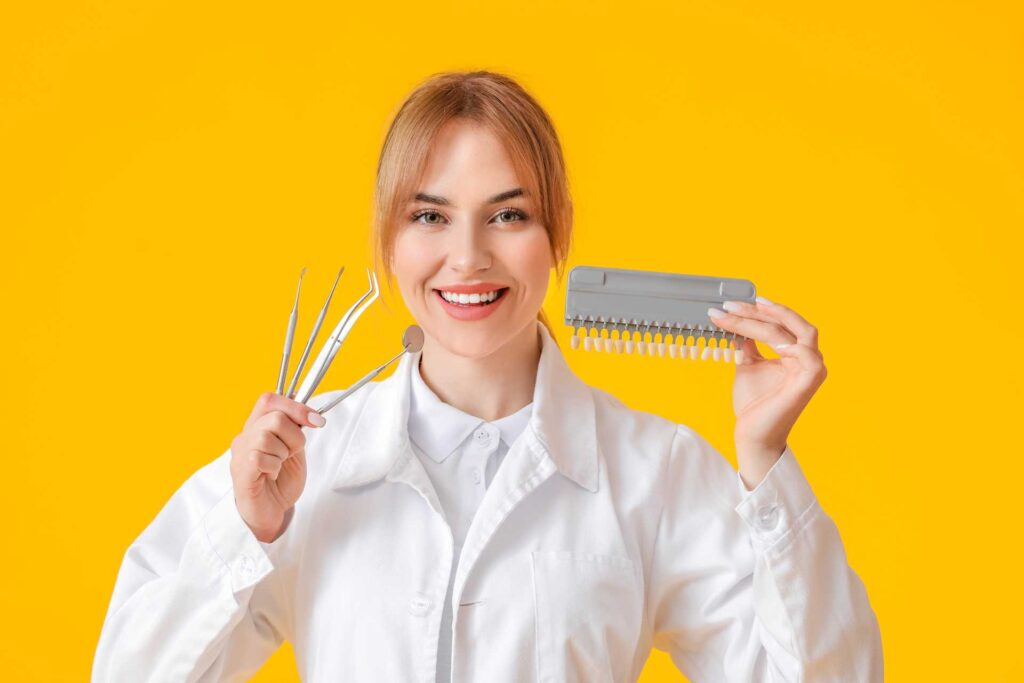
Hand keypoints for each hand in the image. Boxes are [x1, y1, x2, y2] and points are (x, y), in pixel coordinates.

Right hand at [229, 392, 325, 541]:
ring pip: (267, 437)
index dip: (295, 406)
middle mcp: (244, 436)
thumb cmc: (280, 481)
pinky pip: (260, 458)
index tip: (317, 421)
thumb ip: (295, 429)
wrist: (271, 513)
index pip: (269, 399)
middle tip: (293, 453)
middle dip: (295, 436)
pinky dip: (274, 467)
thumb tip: (306, 408)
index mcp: (257, 427)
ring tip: (279, 466)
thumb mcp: (294, 449)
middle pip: (274, 417)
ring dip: (283, 453)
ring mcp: (240, 454)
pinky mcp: (240, 472)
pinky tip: (272, 475)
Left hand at [707, 297, 827, 485]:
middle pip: (790, 323)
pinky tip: (767, 340)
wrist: (752, 434)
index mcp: (796, 353)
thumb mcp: (747, 365)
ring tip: (738, 316)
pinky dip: (791, 344)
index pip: (781, 323)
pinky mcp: (809, 382)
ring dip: (766, 322)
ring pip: (796, 333)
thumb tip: (737, 322)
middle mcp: (809, 358)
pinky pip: (808, 356)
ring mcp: (812, 369)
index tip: (730, 305)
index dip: (756, 311)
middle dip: (759, 312)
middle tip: (731, 306)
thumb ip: (748, 344)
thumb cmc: (754, 403)